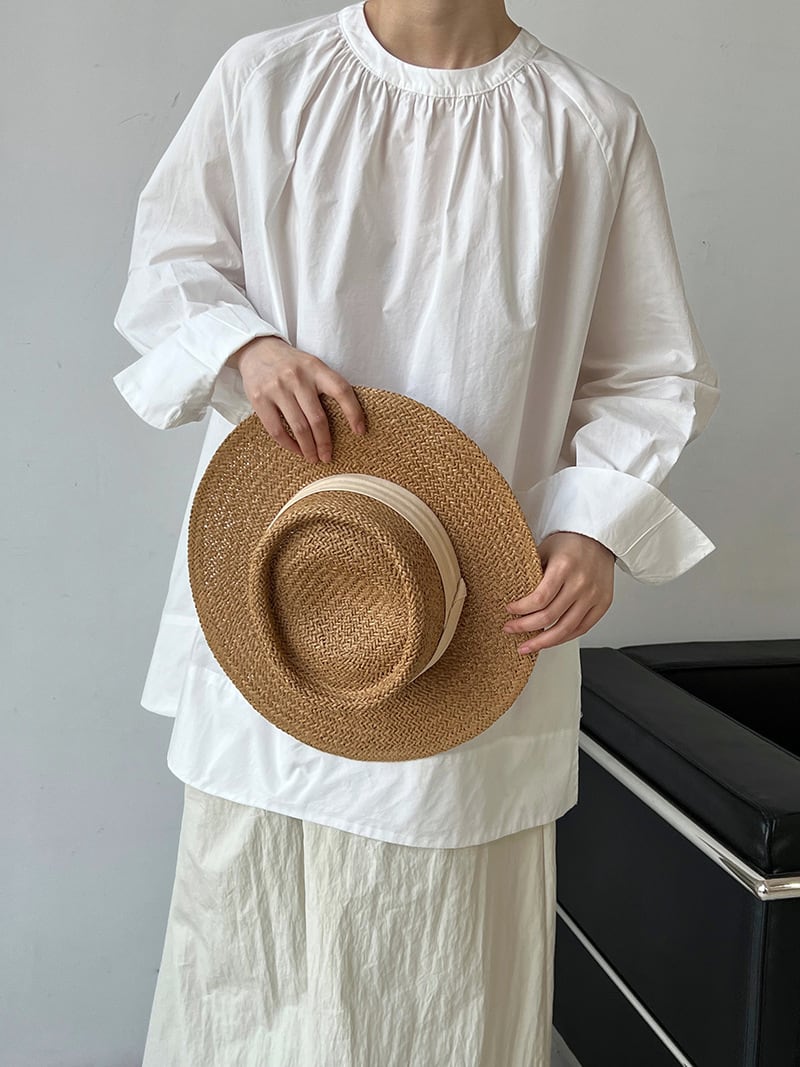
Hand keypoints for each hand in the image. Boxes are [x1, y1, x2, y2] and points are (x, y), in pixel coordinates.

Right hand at [227, 336, 365, 462]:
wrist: (257, 350)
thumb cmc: (291, 364)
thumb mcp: (311, 366)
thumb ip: (325, 385)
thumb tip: (346, 420)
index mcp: (315, 368)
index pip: (341, 390)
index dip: (353, 412)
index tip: (360, 432)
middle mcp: (297, 377)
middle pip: (317, 418)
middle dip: (325, 442)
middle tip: (328, 457)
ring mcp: (277, 388)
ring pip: (298, 427)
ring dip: (308, 448)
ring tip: (313, 458)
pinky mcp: (259, 399)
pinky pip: (277, 430)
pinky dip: (289, 445)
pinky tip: (296, 450)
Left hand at [502, 531, 614, 654]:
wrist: (599, 539)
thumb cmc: (571, 542)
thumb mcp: (545, 550)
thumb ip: (531, 573)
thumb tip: (513, 595)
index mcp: (565, 567)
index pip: (539, 599)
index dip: (521, 610)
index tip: (509, 610)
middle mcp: (581, 583)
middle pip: (549, 617)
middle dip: (525, 627)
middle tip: (510, 629)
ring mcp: (594, 596)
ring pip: (566, 629)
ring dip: (543, 642)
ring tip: (527, 646)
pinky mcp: (603, 604)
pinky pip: (581, 629)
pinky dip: (564, 637)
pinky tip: (549, 640)